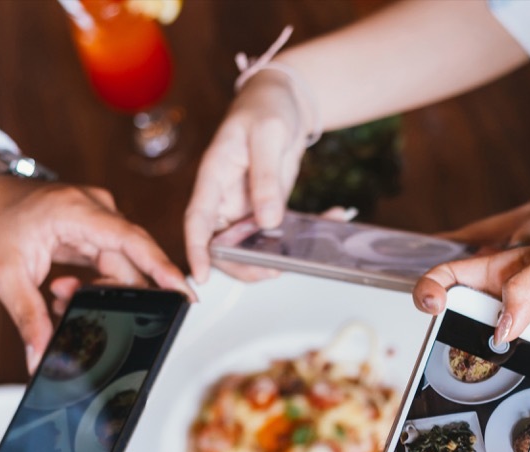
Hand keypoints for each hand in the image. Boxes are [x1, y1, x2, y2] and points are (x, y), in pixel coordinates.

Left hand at [0, 175, 194, 371]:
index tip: (185, 294)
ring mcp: (97, 219)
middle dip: (117, 295)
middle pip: (131, 260)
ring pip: (120, 266)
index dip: (163, 268)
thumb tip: (40, 357)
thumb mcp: (5, 276)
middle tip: (92, 318)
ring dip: (98, 291)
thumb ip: (28, 318)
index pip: (133, 240)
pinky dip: (93, 283)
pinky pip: (109, 262)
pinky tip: (65, 291)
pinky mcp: (93, 229)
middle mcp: (95, 210)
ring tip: (59, 299)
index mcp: (77, 211)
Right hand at [185, 72, 306, 282]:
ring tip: (305, 251)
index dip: (197, 250)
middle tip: (275, 269)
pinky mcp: (267, 208)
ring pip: (250, 247)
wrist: (284, 98)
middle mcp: (225, 197)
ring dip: (276, 256)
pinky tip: (333, 217)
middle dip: (244, 265)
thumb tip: (267, 220)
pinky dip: (304, 232)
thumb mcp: (269, 135)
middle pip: (222, 245)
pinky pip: (279, 232)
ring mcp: (246, 206)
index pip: (198, 220)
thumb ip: (266, 178)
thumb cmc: (266, 106)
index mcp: (213, 176)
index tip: (202, 275)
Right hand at [413, 240, 529, 409]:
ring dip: (510, 377)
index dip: (432, 288)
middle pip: (468, 331)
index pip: (455, 277)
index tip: (432, 304)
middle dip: (461, 346)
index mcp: (509, 275)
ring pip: (504, 369)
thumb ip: (526, 284)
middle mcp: (518, 313)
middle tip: (480, 349)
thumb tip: (501, 326)